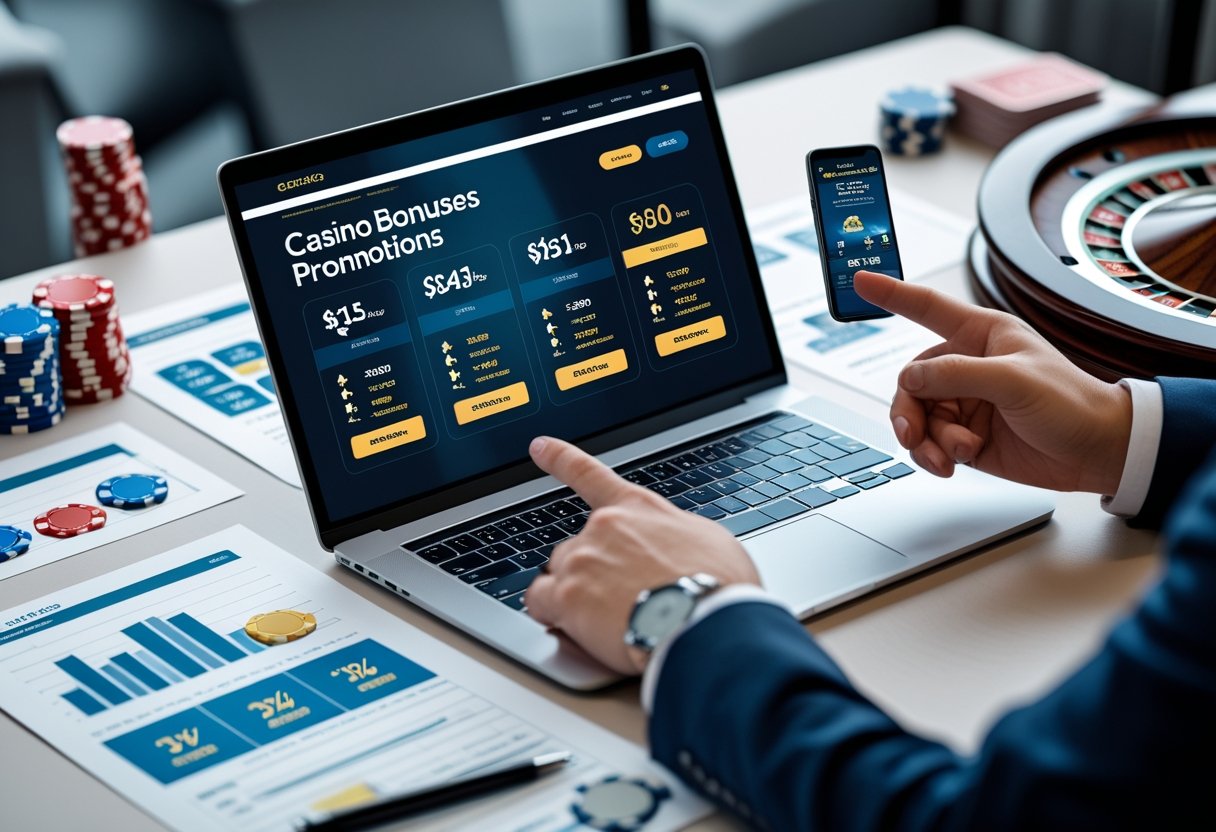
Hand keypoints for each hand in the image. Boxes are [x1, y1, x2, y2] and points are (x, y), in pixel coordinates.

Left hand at [524, 436, 759, 674]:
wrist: (707, 622)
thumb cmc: (718, 586)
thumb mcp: (708, 540)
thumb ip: (672, 534)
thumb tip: (668, 546)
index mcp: (637, 507)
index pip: (589, 474)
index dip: (559, 457)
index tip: (539, 446)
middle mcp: (604, 526)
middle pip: (577, 546)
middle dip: (592, 572)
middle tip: (624, 600)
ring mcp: (582, 560)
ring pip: (558, 575)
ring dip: (575, 595)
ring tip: (611, 620)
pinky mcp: (567, 597)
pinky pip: (539, 603)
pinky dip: (551, 614)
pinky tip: (575, 626)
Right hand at [853, 271, 1131, 494]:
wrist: (1097, 453)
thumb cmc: (1071, 403)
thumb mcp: (1014, 381)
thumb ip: (957, 375)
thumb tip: (909, 381)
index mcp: (982, 335)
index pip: (927, 308)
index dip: (891, 293)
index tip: (859, 280)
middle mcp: (968, 366)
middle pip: (910, 382)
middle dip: (909, 412)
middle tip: (913, 435)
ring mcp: (965, 404)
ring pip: (917, 417)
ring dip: (926, 441)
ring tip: (949, 457)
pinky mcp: (965, 437)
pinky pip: (929, 444)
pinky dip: (934, 456)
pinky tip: (953, 464)